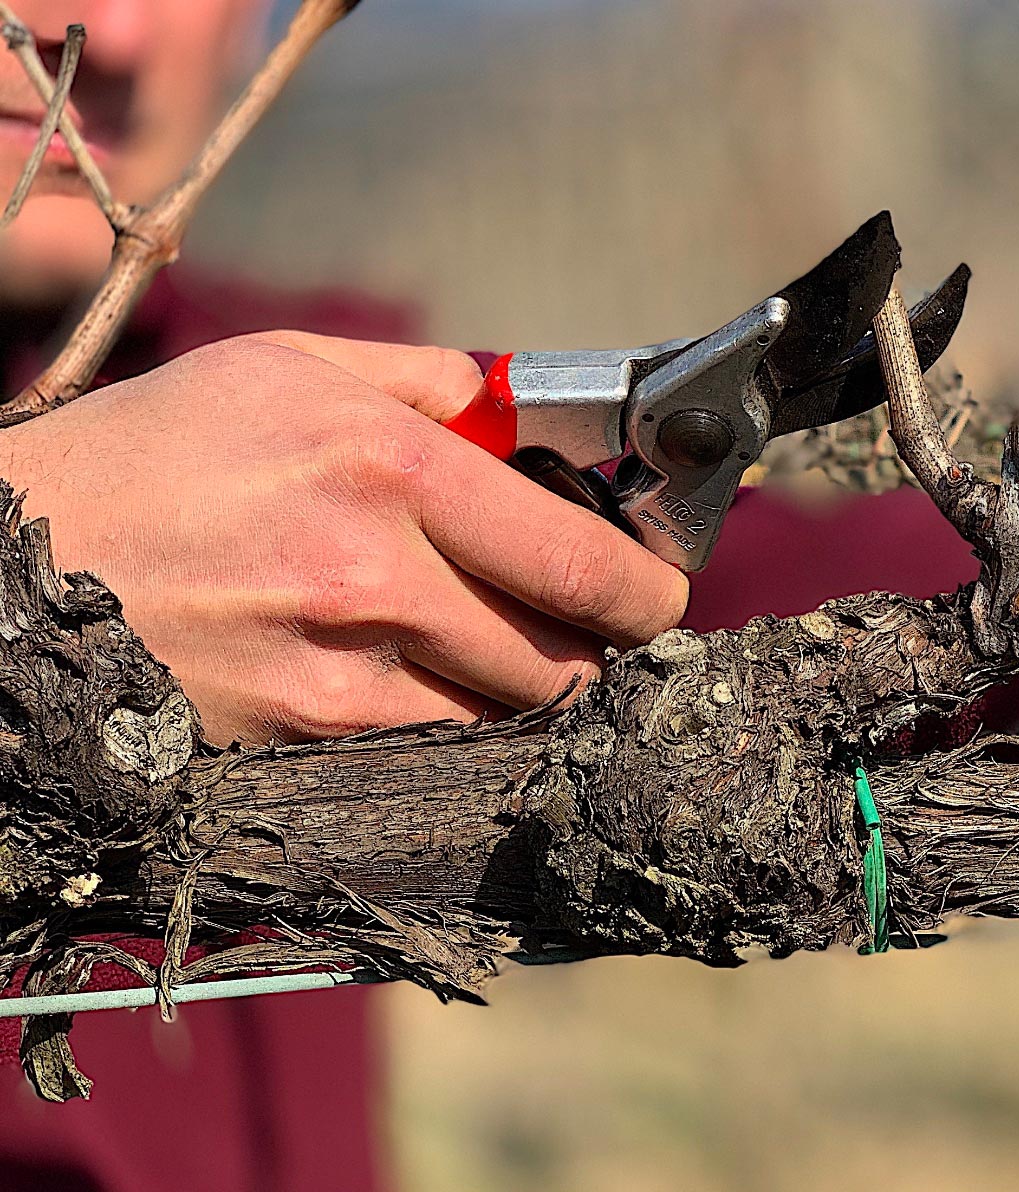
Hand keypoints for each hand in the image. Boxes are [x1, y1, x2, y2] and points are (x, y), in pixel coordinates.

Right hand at [0, 332, 688, 744]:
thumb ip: (425, 382)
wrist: (17, 564)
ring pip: (508, 709)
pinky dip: (460, 726)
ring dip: (531, 690)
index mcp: (388, 463)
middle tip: (596, 630)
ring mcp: (340, 666)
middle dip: (598, 646)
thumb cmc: (153, 453)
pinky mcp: (302, 734)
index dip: (647, 590)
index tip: (661, 593)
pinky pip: (435, 748)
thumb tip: (523, 407)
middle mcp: (376, 571)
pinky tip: (434, 691)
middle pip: (561, 651)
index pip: (580, 555)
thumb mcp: (283, 369)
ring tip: (509, 653)